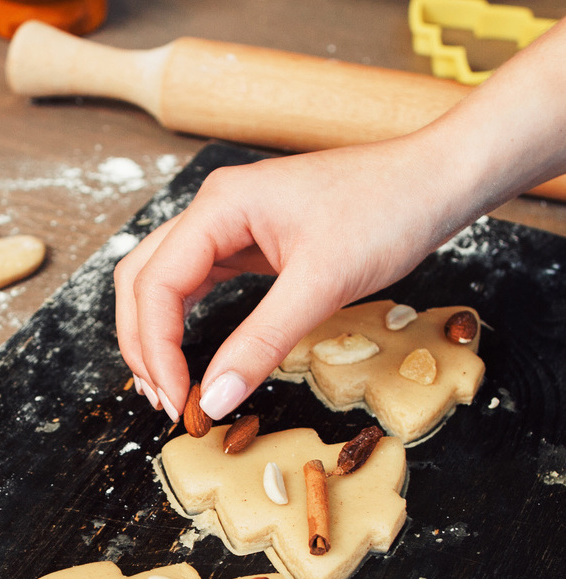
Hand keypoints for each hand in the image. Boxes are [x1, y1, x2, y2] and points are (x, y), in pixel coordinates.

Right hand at [114, 136, 465, 421]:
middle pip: (142, 280)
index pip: (156, 284)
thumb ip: (261, 342)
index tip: (177, 399)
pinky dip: (181, 320)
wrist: (437, 178)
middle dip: (142, 343)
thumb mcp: (323, 284)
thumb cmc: (389, 210)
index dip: (156, 348)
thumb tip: (215, 398)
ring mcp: (227, 222)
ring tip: (166, 384)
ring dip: (154, 333)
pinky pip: (194, 281)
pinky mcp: (246, 238)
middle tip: (165, 400)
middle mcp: (212, 209)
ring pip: (160, 280)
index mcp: (218, 206)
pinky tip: (188, 351)